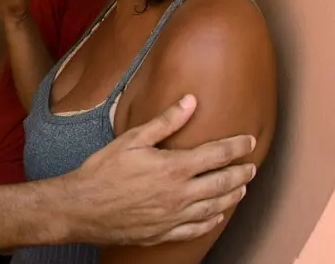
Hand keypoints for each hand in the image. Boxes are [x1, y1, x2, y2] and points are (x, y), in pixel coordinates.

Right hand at [56, 95, 256, 245]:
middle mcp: (180, 194)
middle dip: (241, 173)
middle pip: (222, 183)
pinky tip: (216, 216)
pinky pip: (197, 229)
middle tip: (252, 167)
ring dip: (232, 196)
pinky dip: (212, 221)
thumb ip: (164, 122)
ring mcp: (175, 216)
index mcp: (174, 167)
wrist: (82, 208)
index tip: (249, 141)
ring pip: (215, 207)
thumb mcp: (131, 139)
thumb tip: (190, 101)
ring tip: (241, 188)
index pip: (217, 155)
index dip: (236, 147)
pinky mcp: (165, 232)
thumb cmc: (102, 171)